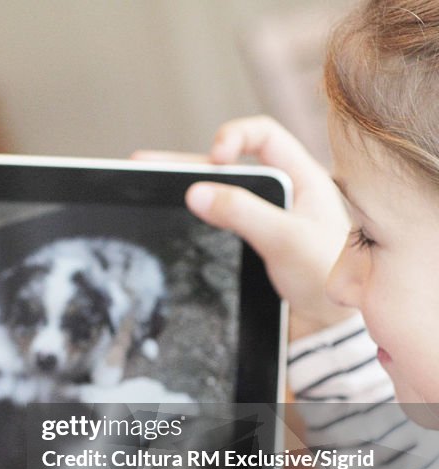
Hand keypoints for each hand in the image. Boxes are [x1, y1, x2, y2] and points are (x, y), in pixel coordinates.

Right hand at [134, 115, 354, 339]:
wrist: (328, 329)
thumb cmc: (324, 278)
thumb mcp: (285, 239)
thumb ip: (243, 213)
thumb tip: (195, 192)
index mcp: (301, 179)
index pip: (264, 136)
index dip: (235, 136)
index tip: (216, 158)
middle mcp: (279, 194)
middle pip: (227, 166)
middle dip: (186, 163)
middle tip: (144, 165)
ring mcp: (263, 220)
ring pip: (217, 195)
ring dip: (183, 188)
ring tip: (144, 184)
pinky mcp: (248, 245)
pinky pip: (216, 223)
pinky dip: (192, 217)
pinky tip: (169, 218)